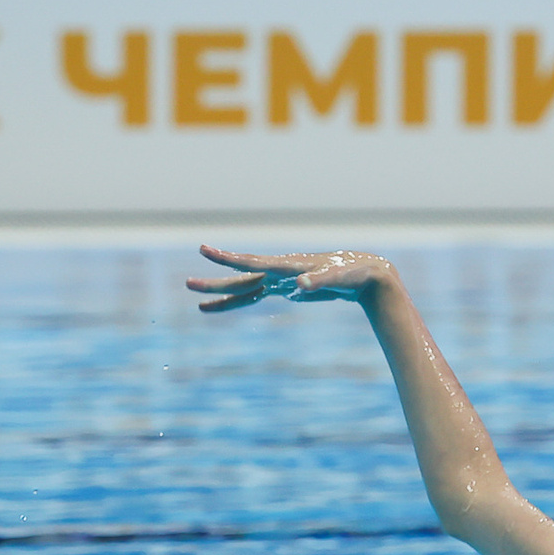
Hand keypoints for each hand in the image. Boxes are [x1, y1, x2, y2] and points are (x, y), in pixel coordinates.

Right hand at [187, 246, 392, 311]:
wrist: (367, 274)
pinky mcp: (289, 289)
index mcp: (288, 266)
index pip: (251, 262)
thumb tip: (298, 286)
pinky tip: (228, 305)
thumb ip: (319, 282)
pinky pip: (259, 296)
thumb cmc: (354, 273)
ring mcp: (283, 280)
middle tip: (187, 283)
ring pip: (246, 288)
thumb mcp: (339, 278)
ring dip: (223, 295)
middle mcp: (280, 271)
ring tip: (199, 303)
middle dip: (214, 282)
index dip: (227, 258)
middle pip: (241, 277)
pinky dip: (242, 300)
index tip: (204, 249)